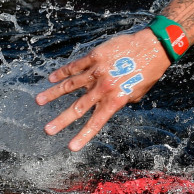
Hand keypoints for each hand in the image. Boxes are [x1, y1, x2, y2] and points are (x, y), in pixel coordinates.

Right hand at [35, 29, 170, 150]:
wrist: (154, 46)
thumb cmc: (149, 71)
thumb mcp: (137, 93)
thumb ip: (121, 101)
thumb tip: (108, 107)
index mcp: (116, 100)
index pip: (96, 122)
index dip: (83, 136)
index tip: (71, 147)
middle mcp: (104, 88)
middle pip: (78, 107)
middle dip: (61, 120)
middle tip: (47, 130)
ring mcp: (98, 71)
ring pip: (71, 84)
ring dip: (54, 93)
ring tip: (39, 101)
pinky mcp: (96, 55)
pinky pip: (76, 65)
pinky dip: (63, 72)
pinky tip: (52, 77)